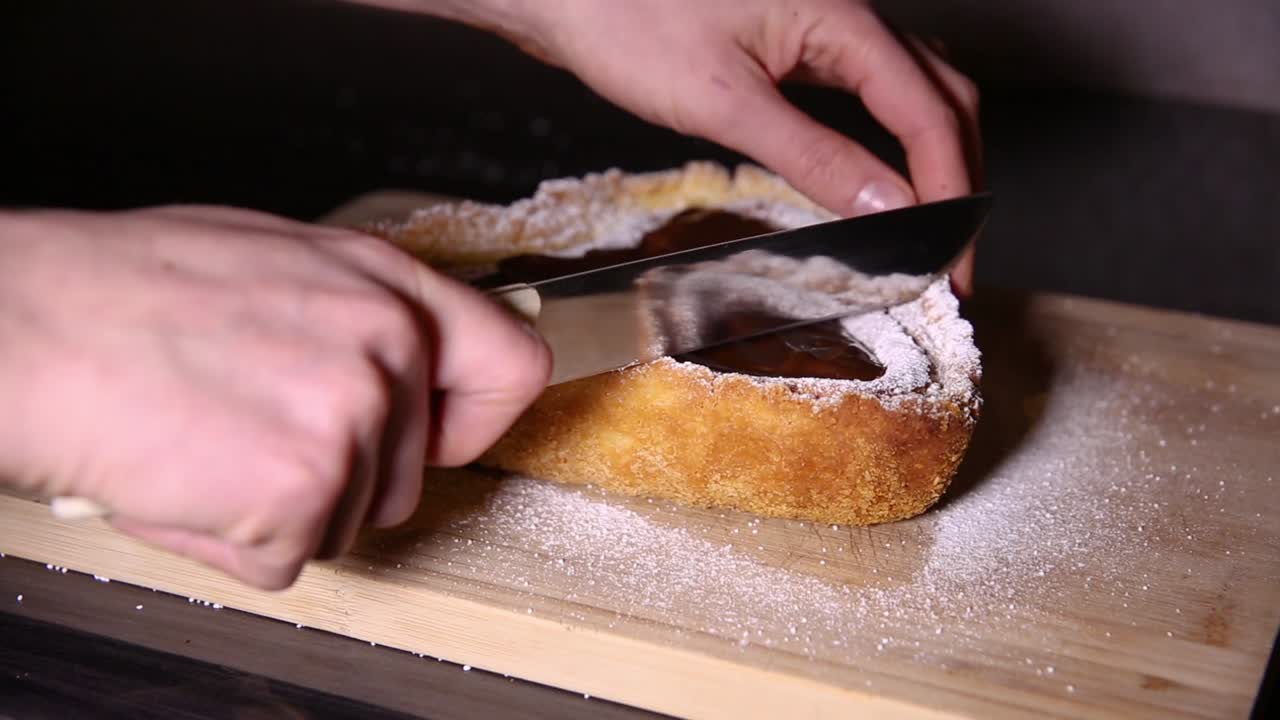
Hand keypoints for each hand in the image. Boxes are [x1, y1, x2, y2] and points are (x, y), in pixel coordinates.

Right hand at [0, 206, 549, 588]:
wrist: (25, 330)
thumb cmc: (124, 291)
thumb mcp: (278, 263)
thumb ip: (362, 314)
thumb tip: (413, 359)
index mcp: (388, 283)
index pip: (512, 366)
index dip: (475, 418)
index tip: (439, 433)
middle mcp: (387, 344)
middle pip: (417, 474)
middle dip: (344, 478)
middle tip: (257, 434)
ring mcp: (353, 418)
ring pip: (355, 521)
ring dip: (286, 508)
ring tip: (212, 444)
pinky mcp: (307, 490)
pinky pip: (293, 557)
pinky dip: (236, 542)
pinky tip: (189, 481)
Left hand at [430, 0, 981, 293]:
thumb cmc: (628, 21)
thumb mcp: (725, 102)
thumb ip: (813, 154)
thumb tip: (886, 205)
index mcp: (843, 19)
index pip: (930, 115)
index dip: (951, 195)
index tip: (952, 262)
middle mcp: (846, 17)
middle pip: (942, 98)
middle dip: (958, 179)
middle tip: (953, 257)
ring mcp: (822, 28)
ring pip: (911, 92)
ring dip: (931, 158)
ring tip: (930, 227)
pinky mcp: (793, 44)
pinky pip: (866, 92)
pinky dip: (886, 140)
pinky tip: (873, 177)